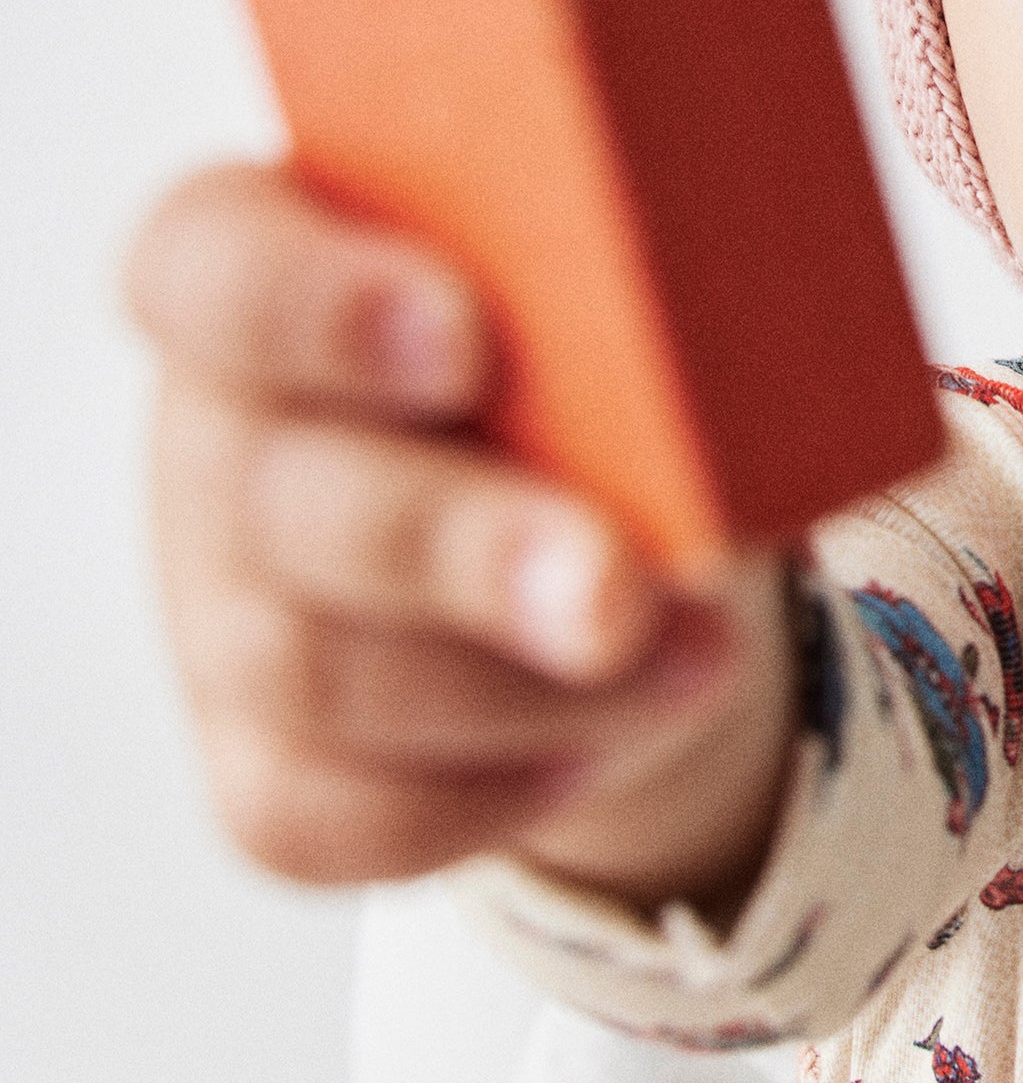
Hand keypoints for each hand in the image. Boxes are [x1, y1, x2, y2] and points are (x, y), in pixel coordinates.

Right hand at [126, 161, 797, 911]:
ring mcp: (224, 612)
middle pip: (290, 503)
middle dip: (465, 546)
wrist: (608, 535)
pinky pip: (332, 816)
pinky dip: (484, 798)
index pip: (218, 268)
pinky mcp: (261, 763)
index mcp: (267, 265)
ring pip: (322, 675)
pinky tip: (604, 750)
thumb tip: (745, 344)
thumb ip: (634, 294)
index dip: (321, 306)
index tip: (468, 336)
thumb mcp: (624, 299)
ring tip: (698, 664)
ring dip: (524, 691)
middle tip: (615, 585)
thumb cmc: (598, 372)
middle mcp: (223, 440)